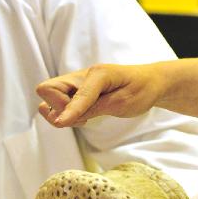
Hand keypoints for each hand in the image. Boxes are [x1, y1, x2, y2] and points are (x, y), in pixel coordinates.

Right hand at [36, 64, 165, 126]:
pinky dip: (65, 113)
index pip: (73, 94)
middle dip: (57, 108)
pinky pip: (57, 103)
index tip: (62, 124)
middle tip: (82, 117)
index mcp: (97, 74)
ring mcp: (76, 83)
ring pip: (48, 97)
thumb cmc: (140, 90)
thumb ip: (92, 109)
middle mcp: (81, 76)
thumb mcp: (122, 102)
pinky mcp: (75, 92)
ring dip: (59, 112)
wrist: (151, 82)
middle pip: (47, 89)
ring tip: (84, 117)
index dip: (68, 110)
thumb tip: (64, 119)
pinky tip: (83, 114)